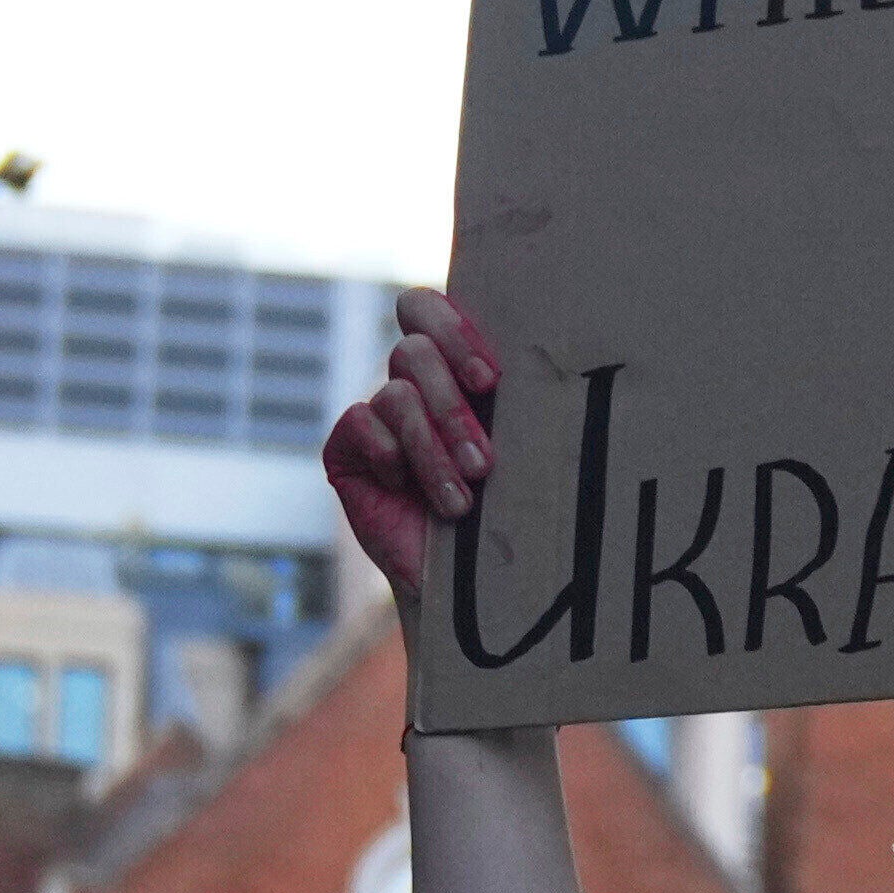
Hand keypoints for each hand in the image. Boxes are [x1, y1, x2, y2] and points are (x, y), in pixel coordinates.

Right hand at [330, 294, 497, 616]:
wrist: (468, 582)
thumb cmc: (508, 511)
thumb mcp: (521, 450)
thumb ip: (517, 402)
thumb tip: (546, 360)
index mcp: (455, 368)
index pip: (430, 310)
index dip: (453, 331)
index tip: (490, 380)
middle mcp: (413, 383)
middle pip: (414, 349)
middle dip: (451, 405)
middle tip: (483, 459)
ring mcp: (377, 414)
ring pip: (396, 395)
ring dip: (433, 449)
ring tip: (461, 501)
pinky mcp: (347, 447)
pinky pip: (360, 423)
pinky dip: (391, 456)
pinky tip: (405, 491)